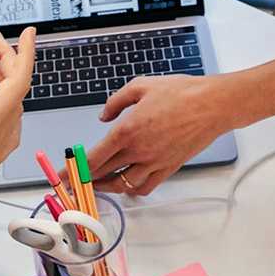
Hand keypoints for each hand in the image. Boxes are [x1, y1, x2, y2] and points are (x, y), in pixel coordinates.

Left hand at [83, 54, 274, 194]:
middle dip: (84, 180)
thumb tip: (103, 115)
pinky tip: (126, 182)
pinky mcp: (169, 168)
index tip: (61, 176)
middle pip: (104, 174)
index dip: (74, 170)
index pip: (93, 158)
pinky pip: (145, 187)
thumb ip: (115, 102)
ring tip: (96, 181)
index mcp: (127, 130)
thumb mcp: (140, 86)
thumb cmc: (180, 93)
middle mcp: (139, 150)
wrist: (213, 105)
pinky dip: (132, 189)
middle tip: (73, 181)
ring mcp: (154, 162)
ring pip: (123, 185)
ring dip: (107, 185)